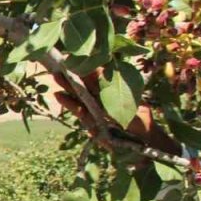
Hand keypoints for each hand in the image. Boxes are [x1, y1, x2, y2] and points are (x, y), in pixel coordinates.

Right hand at [53, 71, 179, 154]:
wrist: (144, 144)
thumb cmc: (143, 120)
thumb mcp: (131, 100)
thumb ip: (117, 88)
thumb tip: (105, 69)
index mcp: (115, 90)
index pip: (99, 75)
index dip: (88, 66)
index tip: (76, 56)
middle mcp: (103, 99)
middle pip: (86, 84)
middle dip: (73, 74)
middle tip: (60, 62)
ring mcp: (95, 111)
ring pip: (79, 96)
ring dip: (67, 87)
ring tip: (56, 76)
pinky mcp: (90, 123)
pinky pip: (79, 111)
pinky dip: (69, 103)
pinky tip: (59, 95)